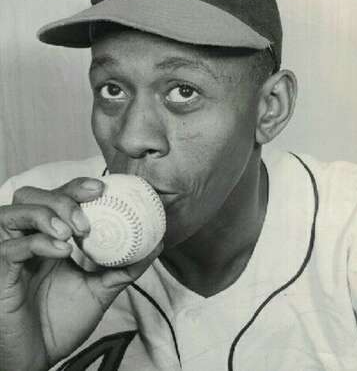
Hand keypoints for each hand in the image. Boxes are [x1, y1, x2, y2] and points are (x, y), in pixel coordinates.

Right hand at [0, 178, 161, 370]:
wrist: (39, 358)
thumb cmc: (62, 323)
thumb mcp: (100, 290)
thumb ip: (124, 267)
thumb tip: (157, 245)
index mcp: (48, 238)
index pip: (55, 197)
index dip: (75, 186)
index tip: (102, 188)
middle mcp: (25, 239)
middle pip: (31, 196)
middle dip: (62, 197)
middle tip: (87, 216)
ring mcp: (9, 255)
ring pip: (13, 213)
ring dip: (46, 214)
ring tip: (73, 231)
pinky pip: (9, 248)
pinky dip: (36, 242)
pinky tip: (61, 250)